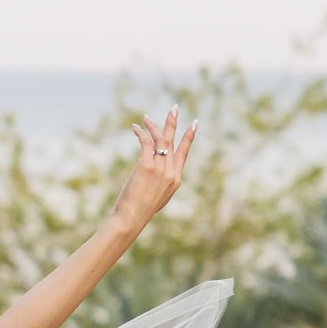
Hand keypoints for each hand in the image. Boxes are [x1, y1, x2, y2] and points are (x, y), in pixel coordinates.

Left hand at [113, 107, 196, 235]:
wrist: (132, 218)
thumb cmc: (140, 210)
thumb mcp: (158, 197)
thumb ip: (161, 182)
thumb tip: (155, 172)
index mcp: (176, 179)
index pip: (184, 153)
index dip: (189, 138)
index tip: (194, 124)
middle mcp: (170, 172)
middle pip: (173, 142)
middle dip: (173, 123)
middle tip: (174, 109)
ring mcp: (160, 168)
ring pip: (160, 140)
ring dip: (154, 126)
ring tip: (147, 118)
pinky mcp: (146, 166)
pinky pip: (146, 143)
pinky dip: (141, 133)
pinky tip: (136, 128)